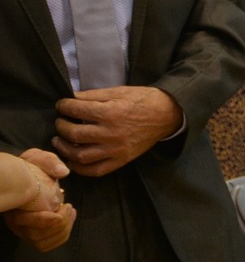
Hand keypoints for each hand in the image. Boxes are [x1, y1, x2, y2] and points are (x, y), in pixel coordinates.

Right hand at [3, 149, 75, 251]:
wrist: (28, 178)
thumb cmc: (31, 168)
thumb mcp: (37, 158)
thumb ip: (49, 162)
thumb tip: (63, 172)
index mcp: (14, 205)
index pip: (23, 220)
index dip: (42, 220)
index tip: (60, 211)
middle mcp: (16, 222)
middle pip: (35, 235)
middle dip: (59, 224)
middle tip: (69, 206)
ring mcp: (24, 230)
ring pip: (41, 242)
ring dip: (62, 230)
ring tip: (71, 210)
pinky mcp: (33, 234)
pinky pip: (46, 245)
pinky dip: (62, 236)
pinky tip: (69, 218)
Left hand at [53, 87, 183, 176]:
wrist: (167, 115)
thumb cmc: (143, 100)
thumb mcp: (120, 91)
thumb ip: (94, 95)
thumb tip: (71, 98)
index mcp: (111, 112)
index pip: (77, 110)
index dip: (64, 106)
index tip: (61, 105)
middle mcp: (111, 133)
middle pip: (74, 134)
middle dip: (61, 126)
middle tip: (60, 122)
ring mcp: (116, 149)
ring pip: (80, 155)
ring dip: (64, 148)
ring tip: (59, 141)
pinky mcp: (121, 160)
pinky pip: (95, 170)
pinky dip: (79, 167)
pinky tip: (73, 159)